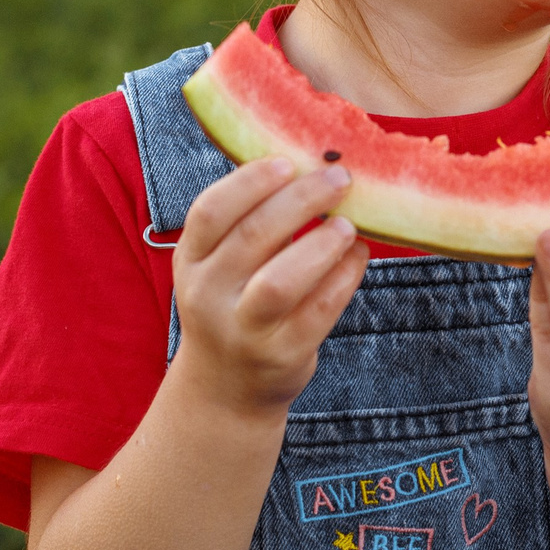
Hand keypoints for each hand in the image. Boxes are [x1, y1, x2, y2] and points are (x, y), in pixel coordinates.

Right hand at [168, 158, 367, 417]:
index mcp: (191, 261)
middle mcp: (208, 295)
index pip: (210, 212)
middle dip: (300, 201)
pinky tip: (358, 256)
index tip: (288, 162)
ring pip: (280, 282)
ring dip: (321, 245)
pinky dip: (344, 278)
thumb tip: (311, 162)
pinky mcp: (280, 355)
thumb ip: (251, 220)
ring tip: (349, 224)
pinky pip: (317, 311)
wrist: (226, 388)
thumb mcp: (220, 264)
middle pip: (251, 237)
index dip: (250, 182)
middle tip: (339, 179)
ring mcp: (243, 330)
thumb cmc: (234, 303)